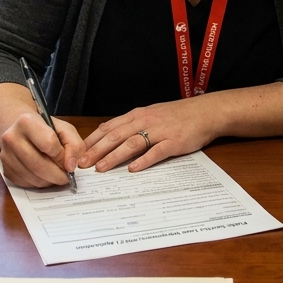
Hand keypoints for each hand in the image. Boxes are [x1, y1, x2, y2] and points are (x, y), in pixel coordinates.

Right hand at [0, 112, 84, 187]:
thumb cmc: (46, 129)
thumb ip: (74, 145)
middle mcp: (12, 138)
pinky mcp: (6, 169)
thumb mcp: (65, 129)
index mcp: (27, 122)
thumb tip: (70, 166)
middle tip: (67, 176)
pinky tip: (44, 175)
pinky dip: (40, 183)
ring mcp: (6, 155)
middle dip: (58, 175)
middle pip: (39, 165)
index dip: (62, 156)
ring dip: (50, 181)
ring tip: (56, 174)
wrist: (23, 131)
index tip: (68, 160)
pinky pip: (27, 184)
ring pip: (33, 178)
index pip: (48, 144)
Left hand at [79, 98, 221, 173]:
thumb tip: (109, 136)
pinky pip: (156, 152)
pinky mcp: (174, 142)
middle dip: (96, 150)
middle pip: (115, 136)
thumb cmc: (177, 115)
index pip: (109, 127)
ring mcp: (160, 131)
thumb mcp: (151, 115)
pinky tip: (133, 169)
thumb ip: (131, 125)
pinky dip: (143, 161)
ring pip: (132, 143)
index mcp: (137, 115)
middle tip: (82, 164)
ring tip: (101, 168)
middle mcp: (145, 121)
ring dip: (114, 156)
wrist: (205, 112)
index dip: (92, 140)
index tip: (78, 152)